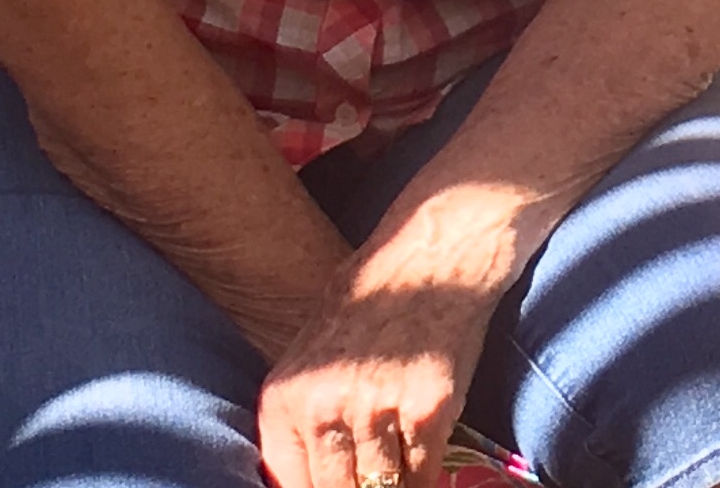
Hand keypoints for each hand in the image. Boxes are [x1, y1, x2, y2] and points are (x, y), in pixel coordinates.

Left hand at [256, 269, 498, 487]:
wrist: (434, 255)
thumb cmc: (372, 299)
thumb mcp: (311, 355)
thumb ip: (303, 416)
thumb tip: (309, 478)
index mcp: (285, 397)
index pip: (289, 483)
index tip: (339, 485)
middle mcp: (323, 407)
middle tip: (369, 482)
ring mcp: (376, 409)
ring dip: (390, 486)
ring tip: (395, 478)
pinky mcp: (427, 409)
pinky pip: (422, 472)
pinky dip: (425, 477)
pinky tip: (424, 467)